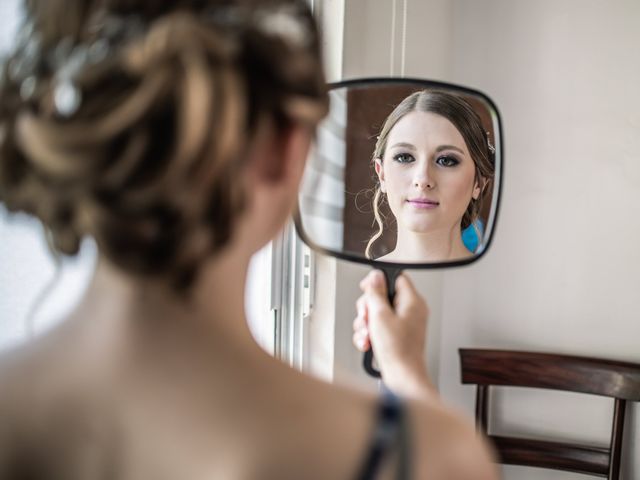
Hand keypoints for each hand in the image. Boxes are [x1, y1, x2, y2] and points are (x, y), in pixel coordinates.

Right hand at [352, 270, 432, 396]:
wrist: (402, 377)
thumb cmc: (398, 350)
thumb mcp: (380, 316)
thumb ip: (376, 293)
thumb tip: (376, 277)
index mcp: (412, 302)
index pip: (396, 278)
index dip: (379, 281)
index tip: (367, 288)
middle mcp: (410, 311)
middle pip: (382, 296)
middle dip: (368, 308)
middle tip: (366, 317)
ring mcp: (402, 324)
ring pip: (376, 313)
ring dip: (365, 324)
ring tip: (367, 335)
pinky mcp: (395, 335)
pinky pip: (377, 327)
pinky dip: (369, 334)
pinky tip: (367, 343)